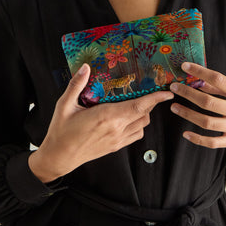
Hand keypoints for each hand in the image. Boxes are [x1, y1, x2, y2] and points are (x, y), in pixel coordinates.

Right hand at [29, 63, 172, 181]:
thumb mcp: (65, 105)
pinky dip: (138, 125)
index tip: (166, 93)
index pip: (138, 106)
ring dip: (144, 113)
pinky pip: (136, 135)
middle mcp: (116, 129)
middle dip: (151, 102)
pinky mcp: (115, 147)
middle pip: (144, 114)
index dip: (155, 98)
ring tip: (138, 102)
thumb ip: (76, 85)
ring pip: (142, 125)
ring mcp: (117, 140)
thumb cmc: (61, 132)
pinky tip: (129, 117)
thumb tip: (85, 68)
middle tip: (150, 90)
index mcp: (106, 117)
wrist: (59, 157)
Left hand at [169, 62, 225, 157]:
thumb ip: (224, 89)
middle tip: (174, 87)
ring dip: (187, 114)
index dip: (200, 72)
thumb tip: (200, 82)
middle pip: (208, 102)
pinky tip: (185, 133)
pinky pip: (212, 142)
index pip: (218, 80)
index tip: (185, 66)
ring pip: (207, 122)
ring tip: (174, 106)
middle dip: (187, 93)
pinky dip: (197, 139)